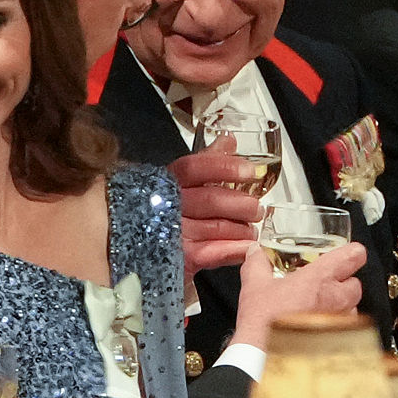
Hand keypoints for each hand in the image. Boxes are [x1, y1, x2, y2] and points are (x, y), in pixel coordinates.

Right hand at [169, 135, 264, 276]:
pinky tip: (245, 248)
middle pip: (210, 199)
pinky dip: (233, 249)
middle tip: (256, 208)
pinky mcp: (179, 258)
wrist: (141, 251)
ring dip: (242, 229)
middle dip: (241, 204)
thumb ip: (205, 160)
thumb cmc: (166, 211)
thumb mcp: (181, 182)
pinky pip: (213, 253)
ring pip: (216, 227)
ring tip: (252, 230)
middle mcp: (166, 206)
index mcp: (166, 182)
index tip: (249, 172)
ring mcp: (172, 233)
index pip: (194, 168)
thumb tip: (228, 139)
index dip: (224, 168)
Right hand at [229, 241, 365, 348]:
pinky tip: (316, 328)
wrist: (264, 356)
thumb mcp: (254, 285)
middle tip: (324, 284)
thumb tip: (256, 252)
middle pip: (355, 284)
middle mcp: (335, 300)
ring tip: (318, 308)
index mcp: (318, 279)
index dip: (353, 252)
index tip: (349, 253)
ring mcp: (339, 322)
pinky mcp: (339, 342)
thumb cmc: (263, 322)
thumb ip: (257, 263)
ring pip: (351, 308)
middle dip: (342, 282)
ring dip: (340, 306)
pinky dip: (334, 326)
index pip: (353, 256)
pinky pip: (345, 329)